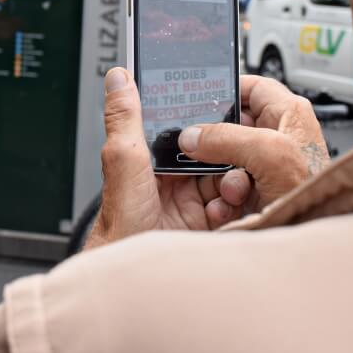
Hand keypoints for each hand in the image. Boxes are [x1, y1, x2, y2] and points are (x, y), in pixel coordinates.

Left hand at [85, 68, 252, 248]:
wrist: (134, 276)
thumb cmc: (121, 222)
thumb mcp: (123, 160)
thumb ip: (124, 118)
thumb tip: (119, 76)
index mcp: (151, 154)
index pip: (185, 124)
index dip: (206, 118)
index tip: (227, 108)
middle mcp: (173, 174)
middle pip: (214, 149)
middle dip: (229, 152)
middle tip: (232, 158)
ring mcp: (191, 198)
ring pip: (228, 176)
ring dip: (234, 181)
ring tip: (228, 188)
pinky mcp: (206, 222)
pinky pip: (233, 205)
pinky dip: (233, 206)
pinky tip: (223, 211)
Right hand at [178, 75, 328, 211]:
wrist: (315, 234)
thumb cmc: (313, 193)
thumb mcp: (269, 154)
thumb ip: (227, 138)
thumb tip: (192, 136)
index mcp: (289, 113)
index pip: (251, 86)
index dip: (225, 89)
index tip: (198, 100)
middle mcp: (278, 135)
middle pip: (232, 123)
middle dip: (214, 138)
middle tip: (198, 146)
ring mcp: (267, 163)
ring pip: (225, 154)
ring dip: (218, 170)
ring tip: (227, 184)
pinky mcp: (258, 187)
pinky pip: (227, 180)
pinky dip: (222, 190)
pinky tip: (229, 200)